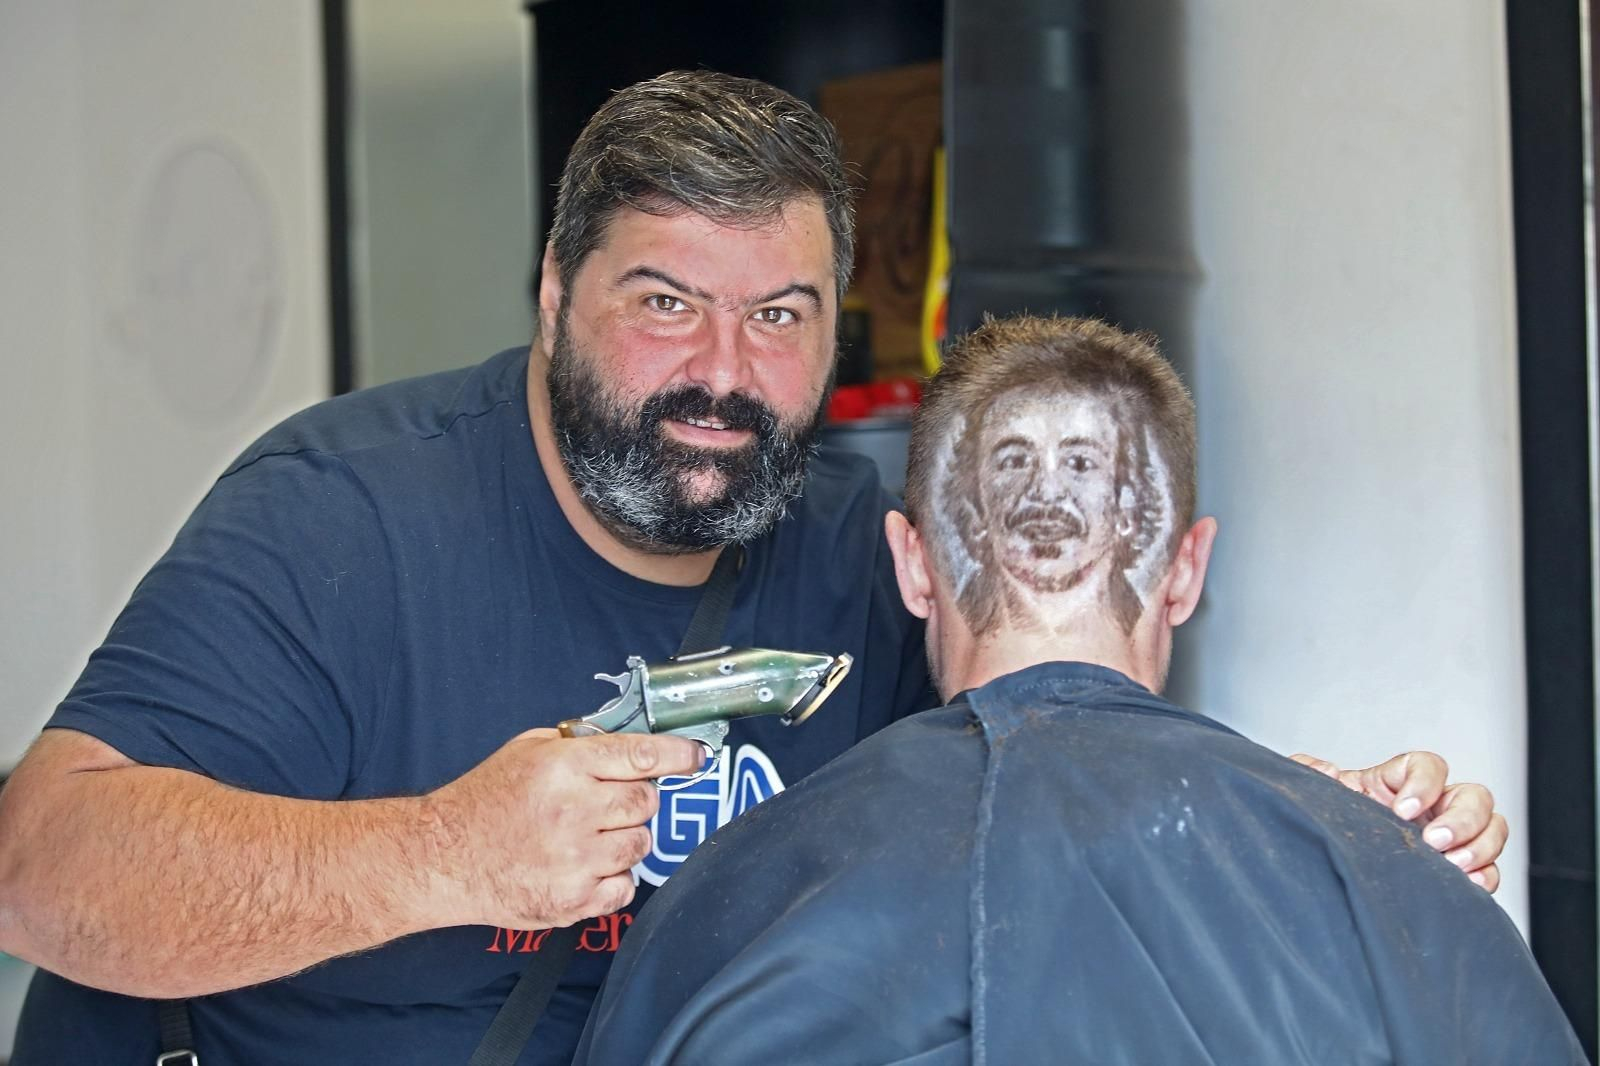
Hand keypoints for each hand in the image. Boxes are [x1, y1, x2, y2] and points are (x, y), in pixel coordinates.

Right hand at [424, 729, 704, 928]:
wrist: (443, 858)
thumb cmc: (484, 800)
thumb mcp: (527, 751)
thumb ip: (579, 746)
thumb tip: (630, 748)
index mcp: (563, 767)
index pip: (641, 755)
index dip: (678, 755)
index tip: (697, 756)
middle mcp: (574, 811)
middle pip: (647, 802)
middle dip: (638, 801)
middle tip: (611, 804)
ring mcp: (575, 859)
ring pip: (641, 844)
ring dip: (625, 839)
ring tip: (590, 837)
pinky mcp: (572, 900)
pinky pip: (625, 887)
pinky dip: (613, 878)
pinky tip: (584, 866)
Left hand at [1290, 750, 1507, 892]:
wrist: (1326, 864)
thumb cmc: (1325, 823)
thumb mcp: (1307, 794)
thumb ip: (1306, 772)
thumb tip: (1325, 770)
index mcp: (1397, 783)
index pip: (1428, 765)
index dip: (1424, 782)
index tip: (1401, 809)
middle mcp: (1432, 806)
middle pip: (1474, 796)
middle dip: (1462, 818)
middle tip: (1434, 841)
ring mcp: (1450, 837)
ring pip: (1491, 828)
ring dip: (1480, 846)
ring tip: (1453, 866)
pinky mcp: (1457, 869)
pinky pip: (1490, 869)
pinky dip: (1486, 876)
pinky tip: (1467, 886)